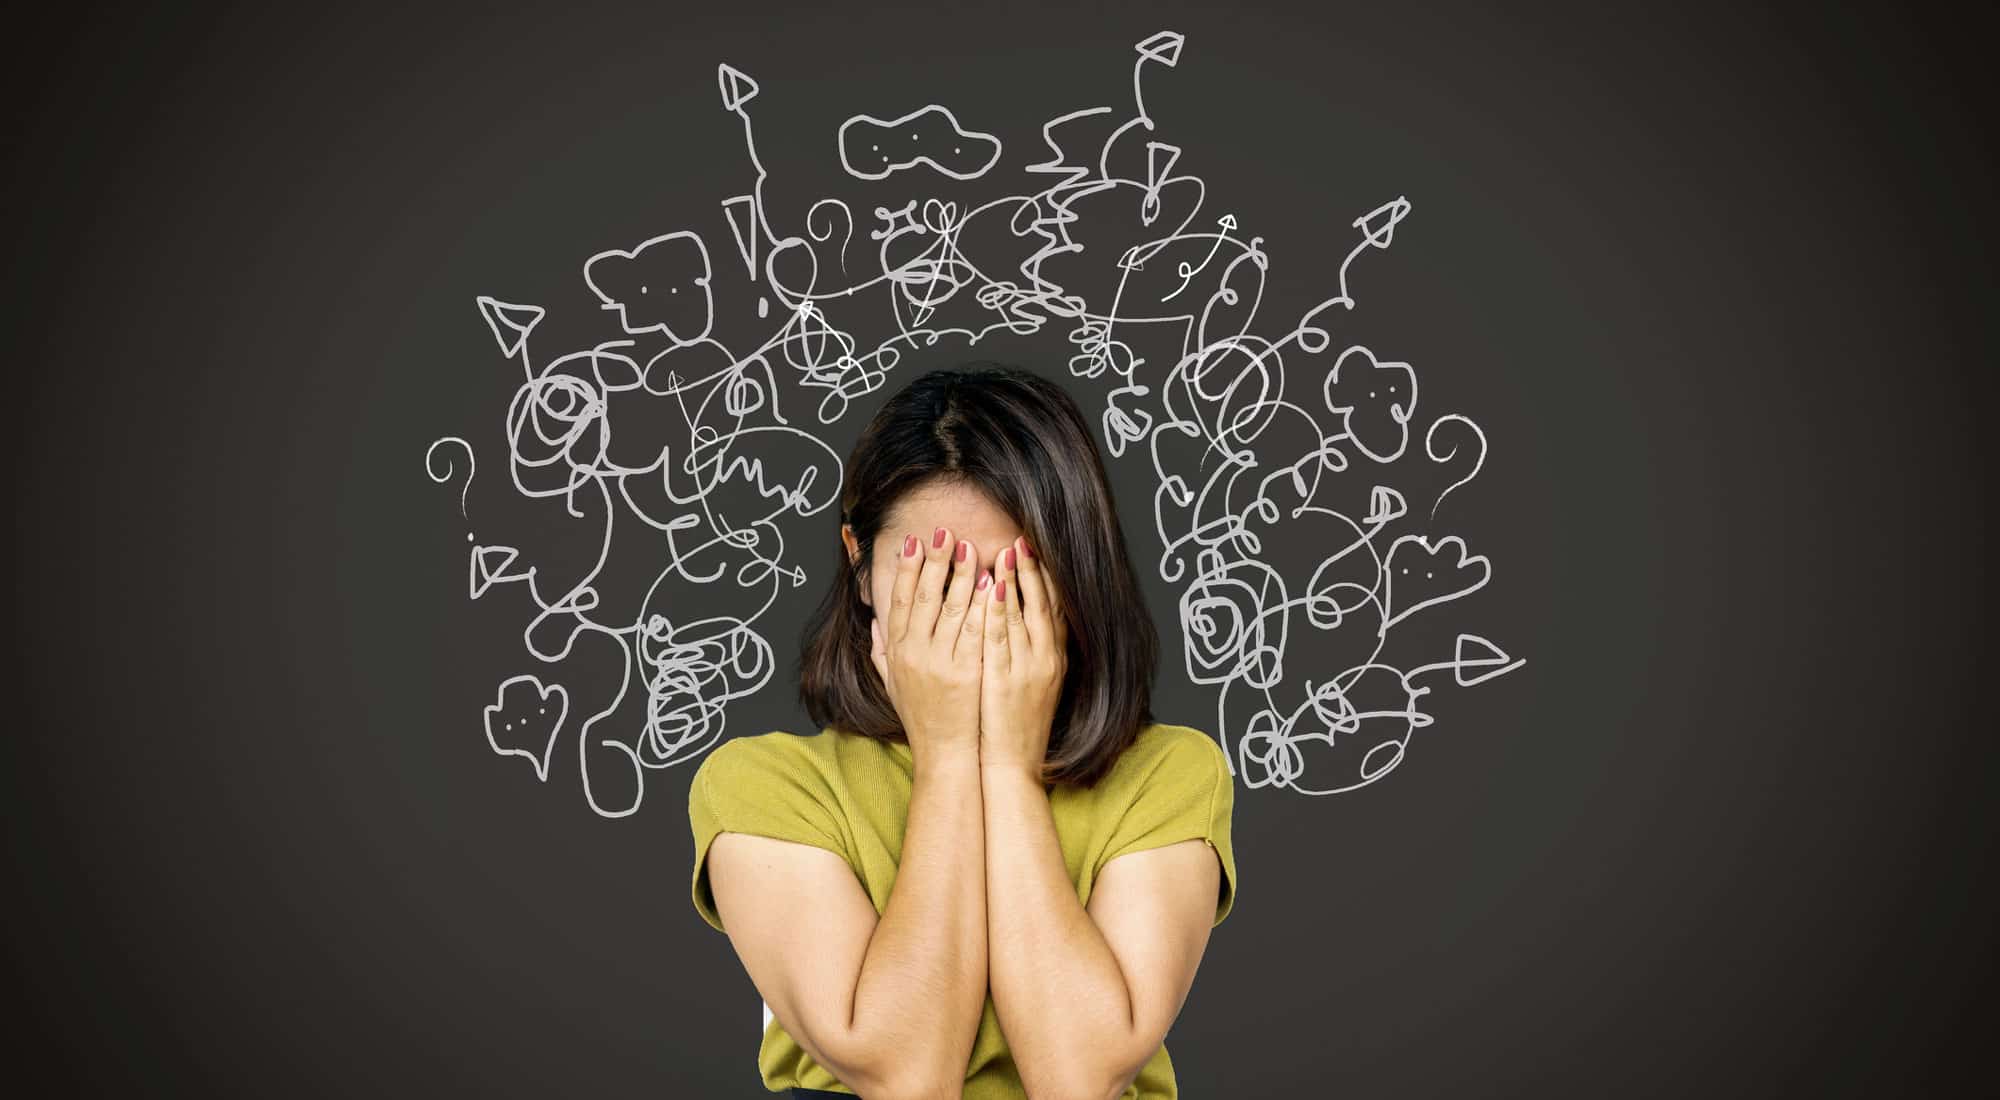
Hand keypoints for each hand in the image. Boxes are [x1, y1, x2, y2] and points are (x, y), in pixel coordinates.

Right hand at [870, 526, 990, 760]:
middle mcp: (914, 653)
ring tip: (969, 547)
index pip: (899, 600)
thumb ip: (882, 651)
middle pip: (923, 596)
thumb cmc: (921, 718)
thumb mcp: (892, 683)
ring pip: (949, 607)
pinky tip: (990, 582)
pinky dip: (981, 603)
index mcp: (897, 651)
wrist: (945, 754)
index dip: (906, 568)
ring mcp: (940, 662)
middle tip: (944, 531)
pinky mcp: (966, 672)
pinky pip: (974, 629)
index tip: (914, 542)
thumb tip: (876, 623)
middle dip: (934, 559)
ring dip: (960, 573)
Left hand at [979, 535, 1066, 776]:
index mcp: (1053, 659)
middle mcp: (1047, 660)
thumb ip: (1029, 652)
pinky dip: (999, 612)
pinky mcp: (1007, 680)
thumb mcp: (1033, 685)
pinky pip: (1002, 639)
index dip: (1045, 578)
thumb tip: (1020, 621)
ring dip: (1016, 582)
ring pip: (1024, 616)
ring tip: (1006, 552)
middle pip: (1043, 605)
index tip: (1033, 551)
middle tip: (1023, 540)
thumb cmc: (1018, 726)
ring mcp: (1029, 669)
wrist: (1014, 765)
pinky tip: (992, 589)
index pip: (1052, 609)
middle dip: (1034, 571)